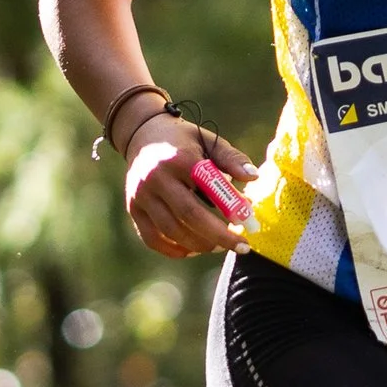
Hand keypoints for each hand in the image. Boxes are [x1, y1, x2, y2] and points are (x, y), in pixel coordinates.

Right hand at [122, 116, 257, 259]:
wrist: (142, 135)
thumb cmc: (185, 141)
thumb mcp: (210, 141)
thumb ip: (232, 159)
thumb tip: (253, 177)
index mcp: (179, 158)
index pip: (208, 188)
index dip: (231, 209)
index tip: (250, 224)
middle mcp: (156, 177)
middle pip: (189, 215)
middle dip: (218, 236)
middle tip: (241, 246)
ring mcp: (141, 195)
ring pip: (171, 230)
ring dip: (199, 244)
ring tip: (218, 246)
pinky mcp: (133, 208)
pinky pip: (152, 238)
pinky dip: (173, 250)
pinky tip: (192, 250)